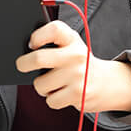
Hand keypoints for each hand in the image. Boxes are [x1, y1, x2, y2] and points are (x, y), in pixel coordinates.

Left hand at [15, 20, 130, 112]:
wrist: (108, 83)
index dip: (38, 36)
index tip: (32, 44)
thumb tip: (25, 52)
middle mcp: (76, 55)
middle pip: (38, 59)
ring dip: (41, 86)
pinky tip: (62, 93)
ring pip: (40, 84)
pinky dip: (52, 99)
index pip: (54, 29)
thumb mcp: (70, 45)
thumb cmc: (79, 62)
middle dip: (23, 64)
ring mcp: (78, 76)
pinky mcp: (78, 95)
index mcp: (72, 39)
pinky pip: (50, 100)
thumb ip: (51, 42)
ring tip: (53, 82)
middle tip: (23, 65)